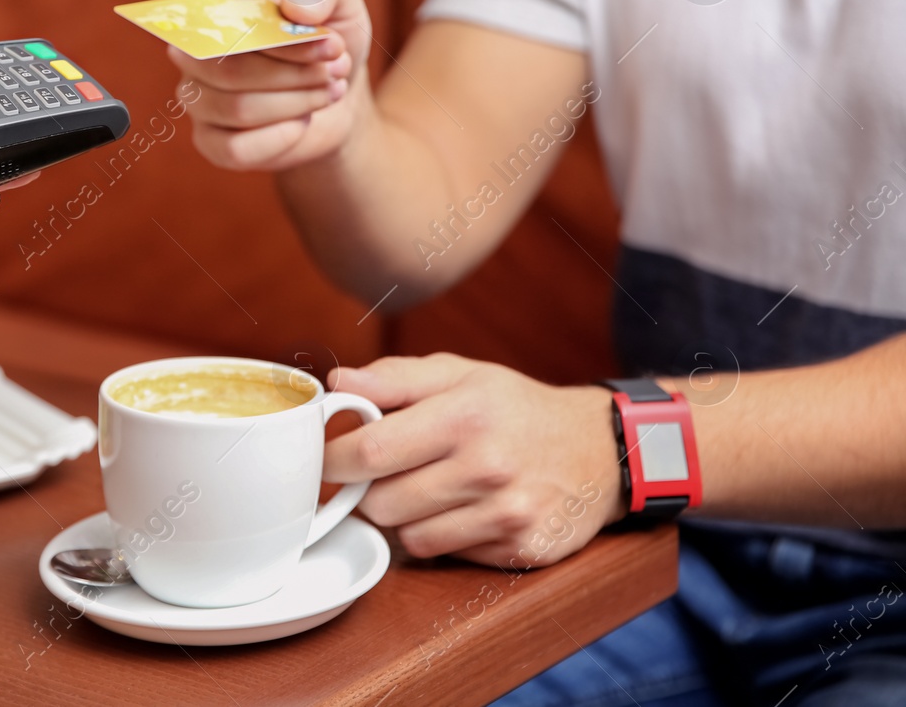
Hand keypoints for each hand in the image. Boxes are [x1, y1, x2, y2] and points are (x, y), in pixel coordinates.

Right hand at [173, 0, 373, 170]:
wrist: (339, 94)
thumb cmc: (328, 41)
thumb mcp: (341, 1)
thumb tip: (293, 9)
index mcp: (217, 2)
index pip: (216, 6)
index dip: (272, 27)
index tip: (326, 37)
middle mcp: (195, 50)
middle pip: (229, 66)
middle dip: (294, 71)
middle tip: (336, 67)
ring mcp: (197, 97)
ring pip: (237, 108)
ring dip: (296, 102)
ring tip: (329, 90)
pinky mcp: (210, 142)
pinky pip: (234, 149)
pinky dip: (280, 138)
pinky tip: (302, 123)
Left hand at [323, 353, 622, 567]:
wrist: (600, 450)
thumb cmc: (516, 408)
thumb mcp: (460, 374)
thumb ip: (393, 378)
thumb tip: (337, 385)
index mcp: (465, 415)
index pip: (371, 451)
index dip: (335, 459)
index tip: (328, 458)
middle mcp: (487, 466)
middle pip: (381, 502)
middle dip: (370, 489)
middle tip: (384, 473)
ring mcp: (506, 514)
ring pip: (408, 536)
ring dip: (404, 516)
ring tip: (426, 488)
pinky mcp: (519, 550)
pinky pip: (446, 555)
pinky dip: (441, 537)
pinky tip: (462, 510)